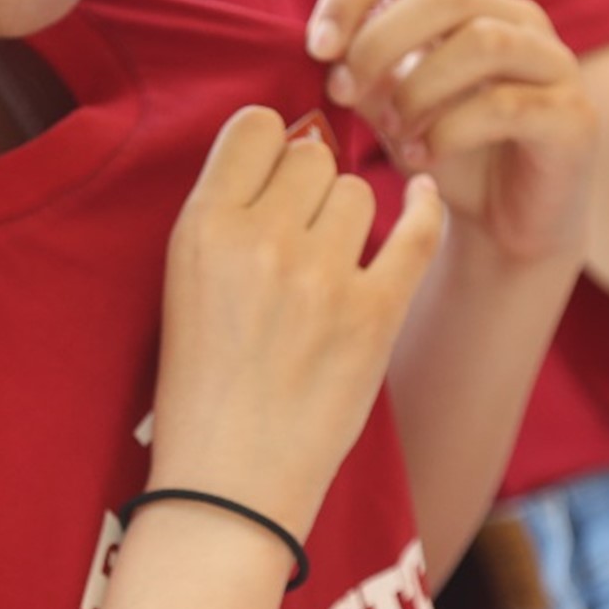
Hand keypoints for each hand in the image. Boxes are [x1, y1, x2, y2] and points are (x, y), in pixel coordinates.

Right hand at [151, 108, 443, 538]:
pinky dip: (424, 211)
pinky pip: (417, 232)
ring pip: (357, 191)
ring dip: (349, 217)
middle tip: (298, 235)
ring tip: (329, 266)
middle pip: (313, 156)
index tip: (273, 174)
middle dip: (309, 186)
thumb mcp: (184, 283)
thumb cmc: (201, 385)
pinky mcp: (374, 316)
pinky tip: (424, 198)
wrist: (229, 483)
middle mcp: (261, 242)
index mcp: (202, 228)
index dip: (270, 145)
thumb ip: (228, 212)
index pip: (254, 126)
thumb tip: (290, 143)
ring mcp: (322, 279)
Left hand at [307, 0, 596, 268]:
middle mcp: (512, 15)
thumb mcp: (387, 107)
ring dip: (419, 89)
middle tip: (343, 94)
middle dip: (379, 43)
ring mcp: (551, 61)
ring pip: (482, 42)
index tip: (316, 46)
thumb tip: (322, 47)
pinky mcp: (573, 114)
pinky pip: (507, 105)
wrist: (503, 226)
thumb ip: (360, 71)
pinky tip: (422, 160)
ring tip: (392, 133)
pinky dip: (451, 132)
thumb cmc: (441, 153)